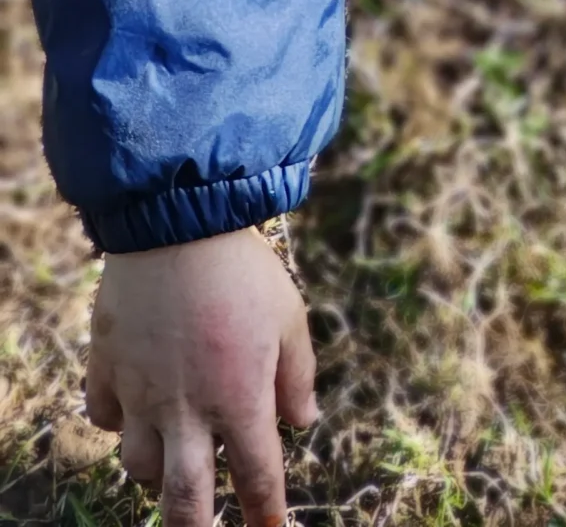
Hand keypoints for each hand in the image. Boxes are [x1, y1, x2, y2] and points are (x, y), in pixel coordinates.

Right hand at [87, 229, 317, 526]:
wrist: (177, 225)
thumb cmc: (244, 270)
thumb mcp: (290, 318)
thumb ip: (298, 376)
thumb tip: (304, 422)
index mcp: (239, 400)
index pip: (257, 478)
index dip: (266, 514)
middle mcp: (186, 411)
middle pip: (185, 499)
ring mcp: (141, 394)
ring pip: (138, 466)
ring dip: (156, 473)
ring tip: (171, 460)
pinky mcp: (107, 369)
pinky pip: (106, 416)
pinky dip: (118, 423)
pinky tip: (132, 410)